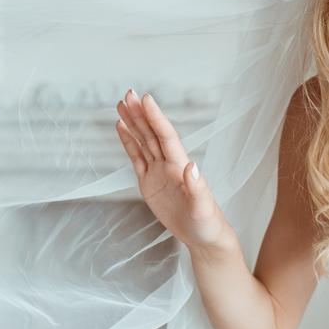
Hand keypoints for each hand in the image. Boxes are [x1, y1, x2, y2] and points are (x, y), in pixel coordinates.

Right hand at [115, 89, 234, 250]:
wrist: (203, 235)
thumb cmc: (207, 222)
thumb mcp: (203, 208)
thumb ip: (197, 187)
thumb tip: (191, 166)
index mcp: (181, 166)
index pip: (166, 136)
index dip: (156, 117)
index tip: (146, 99)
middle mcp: (169, 164)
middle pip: (152, 133)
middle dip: (140, 113)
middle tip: (128, 93)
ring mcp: (158, 172)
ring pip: (143, 141)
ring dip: (133, 123)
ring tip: (121, 104)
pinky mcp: (149, 183)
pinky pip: (136, 158)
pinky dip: (128, 142)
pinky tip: (121, 127)